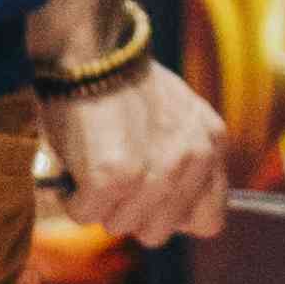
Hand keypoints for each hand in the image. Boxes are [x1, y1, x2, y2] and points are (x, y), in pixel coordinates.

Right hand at [34, 61, 225, 249]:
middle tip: (112, 176)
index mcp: (211, 144)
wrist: (91, 51)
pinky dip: (73, 197)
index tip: (150, 199)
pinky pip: (87, 215)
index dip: (173, 216)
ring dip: (99, 204)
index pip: (208, 221)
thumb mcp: (177, 117)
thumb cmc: (123, 83)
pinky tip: (75, 168)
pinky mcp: (113, 177)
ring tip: (91, 164)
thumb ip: (185, 160)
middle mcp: (192, 161)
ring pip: (120, 225)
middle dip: (130, 212)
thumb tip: (168, 206)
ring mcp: (155, 173)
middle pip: (158, 232)